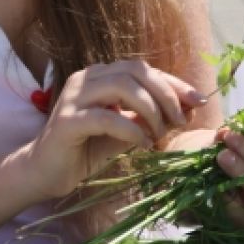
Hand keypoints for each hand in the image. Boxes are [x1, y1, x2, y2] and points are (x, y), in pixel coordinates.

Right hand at [16, 59, 207, 199]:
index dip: (174, 83)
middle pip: (136, 72)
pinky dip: (132, 129)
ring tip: (159, 134)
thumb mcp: (127, 130)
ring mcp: (74, 97)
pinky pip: (108, 117)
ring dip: (151, 110)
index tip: (198, 101)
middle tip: (181, 119)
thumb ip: (151, 117)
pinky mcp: (67, 121)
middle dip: (166, 94)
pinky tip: (143, 144)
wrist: (45, 173)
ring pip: (123, 87)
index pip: (144, 70)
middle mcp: (87, 78)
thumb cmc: (86, 150)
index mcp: (101, 75)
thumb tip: (188, 109)